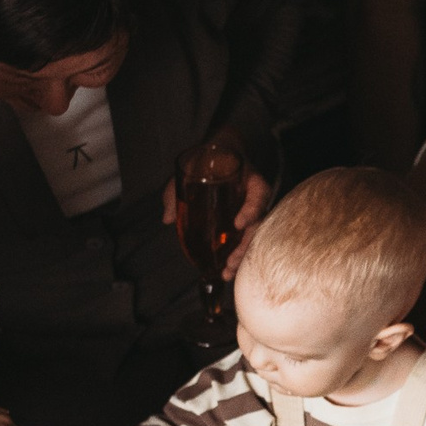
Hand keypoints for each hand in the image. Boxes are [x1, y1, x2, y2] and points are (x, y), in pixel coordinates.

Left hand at [161, 130, 273, 279]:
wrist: (219, 152)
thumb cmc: (205, 159)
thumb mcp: (187, 170)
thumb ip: (176, 192)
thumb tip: (167, 218)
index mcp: (249, 180)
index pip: (258, 195)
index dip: (251, 210)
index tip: (238, 223)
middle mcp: (254, 197)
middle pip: (256, 224)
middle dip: (244, 247)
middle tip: (229, 264)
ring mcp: (250, 209)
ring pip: (251, 235)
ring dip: (240, 256)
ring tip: (226, 274)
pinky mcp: (243, 218)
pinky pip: (244, 237)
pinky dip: (236, 253)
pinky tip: (225, 268)